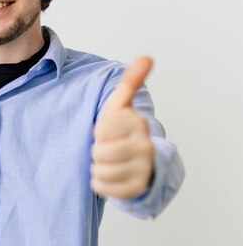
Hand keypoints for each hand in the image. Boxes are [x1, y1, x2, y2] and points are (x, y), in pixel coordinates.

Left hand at [91, 57, 155, 199]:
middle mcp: (147, 145)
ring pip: (100, 170)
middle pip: (99, 152)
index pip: (101, 130)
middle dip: (98, 151)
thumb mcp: (122, 106)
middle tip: (109, 148)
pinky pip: (103, 188)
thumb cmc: (123, 131)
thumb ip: (130, 82)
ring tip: (110, 162)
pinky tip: (112, 176)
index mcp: (138, 122)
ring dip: (99, 168)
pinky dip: (102, 184)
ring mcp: (144, 168)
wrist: (140, 163)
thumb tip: (146, 57)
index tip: (110, 130)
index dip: (99, 131)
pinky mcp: (138, 188)